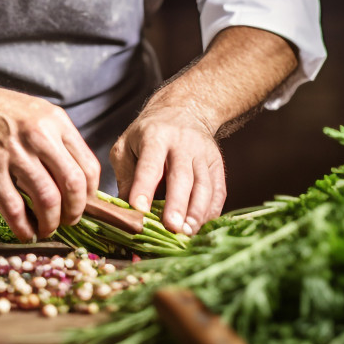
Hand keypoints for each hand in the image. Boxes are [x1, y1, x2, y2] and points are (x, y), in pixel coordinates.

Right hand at [0, 81, 100, 242]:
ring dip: (50, 223)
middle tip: (69, 221)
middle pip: (73, 184)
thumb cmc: (1, 111)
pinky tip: (25, 232)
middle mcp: (39, 135)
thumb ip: (58, 140)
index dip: (90, 193)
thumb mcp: (38, 114)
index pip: (88, 165)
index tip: (84, 203)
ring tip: (46, 228)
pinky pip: (14, 208)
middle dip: (75, 211)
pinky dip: (23, 227)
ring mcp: (14, 153)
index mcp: (56, 121)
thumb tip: (78, 180)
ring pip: (47, 199)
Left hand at [110, 108, 225, 235]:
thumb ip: (125, 175)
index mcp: (155, 136)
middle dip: (177, 203)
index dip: (143, 186)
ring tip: (186, 233)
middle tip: (171, 227)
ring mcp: (203, 154)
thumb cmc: (148, 134)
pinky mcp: (217, 164)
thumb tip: (125, 210)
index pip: (149, 163)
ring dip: (196, 212)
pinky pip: (218, 191)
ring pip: (204, 186)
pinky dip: (210, 211)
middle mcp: (182, 143)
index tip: (138, 208)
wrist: (183, 110)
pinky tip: (200, 226)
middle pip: (181, 176)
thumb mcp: (127, 145)